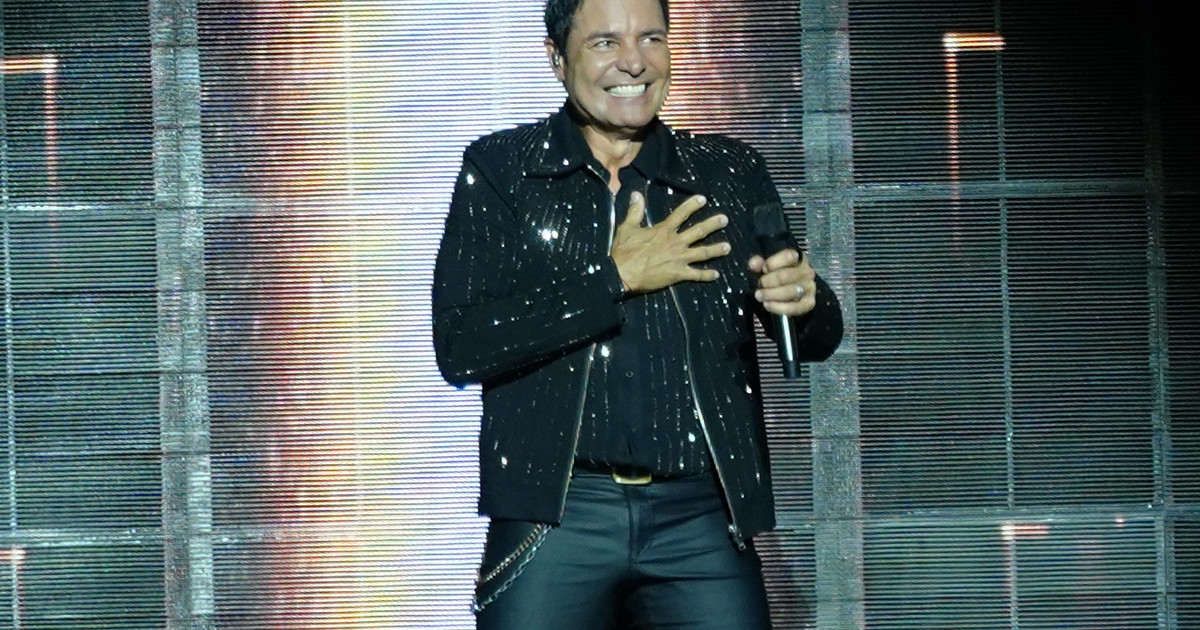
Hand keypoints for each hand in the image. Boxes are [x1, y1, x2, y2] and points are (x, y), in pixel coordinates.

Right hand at [611, 192, 730, 293]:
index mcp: (663, 230)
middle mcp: (675, 242)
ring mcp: (679, 259)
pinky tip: (716, 275)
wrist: (622, 273)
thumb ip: (635, 211)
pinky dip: (707, 275)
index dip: (693, 205)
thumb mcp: (627, 228)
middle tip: (725, 219)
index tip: (704, 199)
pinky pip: (696, 275)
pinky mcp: (678, 274)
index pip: (681, 214)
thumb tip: (636, 194)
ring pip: (702, 253)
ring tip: (728, 247)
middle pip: (698, 231)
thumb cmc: (624, 251)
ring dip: (716, 250)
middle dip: (713, 224)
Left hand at [749, 249, 815, 316]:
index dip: (771, 263)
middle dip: (768, 281)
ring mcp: (809, 287)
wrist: (790, 294)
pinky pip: (795, 307)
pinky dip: (779, 307)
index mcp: (798, 258)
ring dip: (771, 295)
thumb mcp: (768, 266)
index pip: (788, 256)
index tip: (763, 269)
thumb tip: (754, 264)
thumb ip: (760, 263)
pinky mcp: (809, 303)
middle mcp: (807, 272)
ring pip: (790, 291)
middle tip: (759, 286)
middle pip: (786, 276)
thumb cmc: (778, 276)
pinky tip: (768, 305)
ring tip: (760, 296)